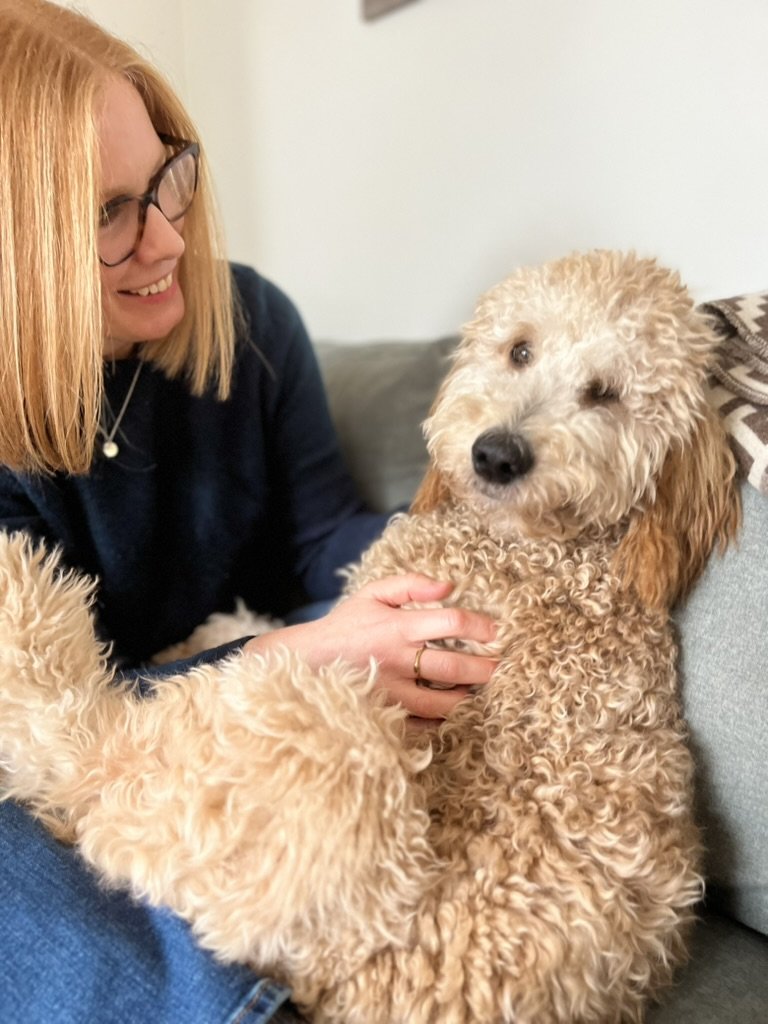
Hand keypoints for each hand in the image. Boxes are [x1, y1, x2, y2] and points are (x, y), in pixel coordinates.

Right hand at [243, 574, 497, 719]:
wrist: (306, 661)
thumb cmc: (346, 624)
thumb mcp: (373, 594)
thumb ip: (410, 584)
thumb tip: (449, 585)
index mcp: (397, 627)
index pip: (451, 623)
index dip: (480, 626)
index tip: (497, 631)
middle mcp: (398, 660)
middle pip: (454, 668)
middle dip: (485, 669)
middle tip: (502, 667)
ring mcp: (392, 693)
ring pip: (443, 703)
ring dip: (468, 698)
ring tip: (482, 693)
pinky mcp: (386, 715)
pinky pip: (423, 725)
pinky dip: (442, 721)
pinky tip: (454, 712)